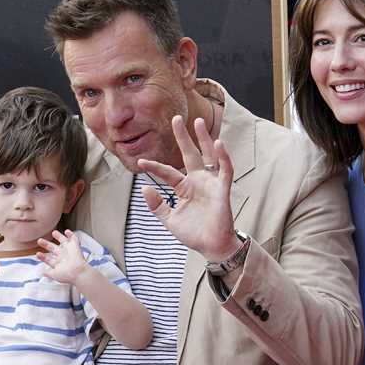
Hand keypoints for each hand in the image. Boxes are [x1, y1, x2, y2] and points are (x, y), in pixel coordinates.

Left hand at [36, 229, 88, 284]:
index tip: (37, 254)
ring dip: (59, 237)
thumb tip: (41, 272)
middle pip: (53, 249)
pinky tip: (67, 231)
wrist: (77, 273)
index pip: (48, 259)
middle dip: (46, 244)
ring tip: (54, 232)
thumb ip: (47, 273)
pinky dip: (71, 235)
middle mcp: (63, 256)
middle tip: (39, 240)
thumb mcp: (54, 275)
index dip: (43, 257)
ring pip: (63, 242)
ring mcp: (69, 251)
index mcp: (58, 264)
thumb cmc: (67, 275)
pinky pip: (74, 239)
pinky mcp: (75, 247)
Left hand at [137, 115, 238, 261]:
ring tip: (198, 121)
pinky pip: (225, 169)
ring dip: (204, 139)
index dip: (154, 167)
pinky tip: (219, 143)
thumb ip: (157, 205)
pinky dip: (223, 157)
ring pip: (209, 155)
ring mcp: (211, 183)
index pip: (167, 172)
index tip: (140, 161)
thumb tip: (145, 187)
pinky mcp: (223, 189)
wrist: (211, 247)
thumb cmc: (193, 233)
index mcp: (185, 187)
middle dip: (183, 136)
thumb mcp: (169, 219)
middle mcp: (198, 181)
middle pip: (190, 153)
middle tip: (176, 118)